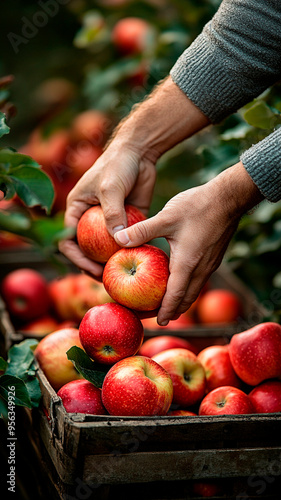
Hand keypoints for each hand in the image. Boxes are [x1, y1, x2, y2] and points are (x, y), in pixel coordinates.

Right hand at [59, 77, 208, 278]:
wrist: (139, 151)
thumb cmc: (118, 165)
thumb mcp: (111, 188)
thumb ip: (112, 214)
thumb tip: (117, 241)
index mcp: (77, 209)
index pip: (68, 240)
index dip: (76, 258)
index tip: (90, 268)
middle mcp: (90, 218)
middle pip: (87, 249)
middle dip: (94, 265)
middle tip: (107, 278)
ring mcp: (110, 220)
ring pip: (107, 248)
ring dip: (113, 261)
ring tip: (122, 275)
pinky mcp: (128, 220)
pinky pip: (127, 240)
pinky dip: (131, 251)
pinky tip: (139, 261)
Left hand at [113, 162, 263, 324]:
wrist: (229, 197)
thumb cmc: (198, 206)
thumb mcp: (166, 217)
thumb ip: (142, 230)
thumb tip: (119, 239)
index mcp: (188, 264)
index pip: (176, 296)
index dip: (166, 311)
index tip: (158, 322)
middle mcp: (201, 269)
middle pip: (187, 299)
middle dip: (172, 310)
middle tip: (158, 317)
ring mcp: (210, 264)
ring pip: (194, 290)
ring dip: (181, 300)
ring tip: (168, 304)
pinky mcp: (213, 257)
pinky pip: (199, 280)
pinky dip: (187, 287)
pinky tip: (178, 280)